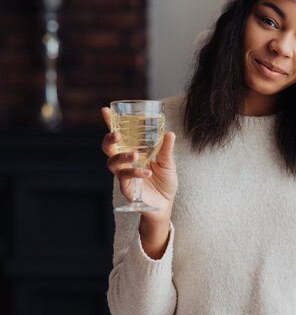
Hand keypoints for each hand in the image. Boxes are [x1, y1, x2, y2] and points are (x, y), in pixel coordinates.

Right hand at [101, 107, 178, 225]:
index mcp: (132, 152)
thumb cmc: (164, 182)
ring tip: (135, 155)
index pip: (119, 137)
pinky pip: (125, 179)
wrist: (166, 204)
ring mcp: (123, 175)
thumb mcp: (168, 163)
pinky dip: (135, 173)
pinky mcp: (127, 188)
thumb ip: (166, 149)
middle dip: (109, 140)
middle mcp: (125, 162)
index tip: (106, 111)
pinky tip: (147, 171)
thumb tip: (169, 132)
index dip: (110, 124)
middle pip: (108, 148)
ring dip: (122, 156)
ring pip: (113, 163)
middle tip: (117, 134)